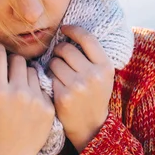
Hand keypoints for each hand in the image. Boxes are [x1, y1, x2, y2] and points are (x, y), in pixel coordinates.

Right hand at [0, 43, 54, 154]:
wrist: (11, 154)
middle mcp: (16, 92)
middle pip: (18, 60)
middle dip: (13, 62)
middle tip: (10, 69)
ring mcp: (34, 99)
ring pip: (32, 71)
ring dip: (26, 75)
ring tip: (20, 85)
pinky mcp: (48, 106)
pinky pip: (43, 87)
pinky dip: (36, 90)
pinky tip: (30, 101)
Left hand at [49, 25, 114, 152]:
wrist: (91, 126)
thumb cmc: (95, 96)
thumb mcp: (103, 75)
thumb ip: (92, 56)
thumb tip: (70, 31)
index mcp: (105, 66)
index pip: (87, 38)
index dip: (73, 30)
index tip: (64, 28)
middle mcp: (93, 75)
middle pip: (67, 49)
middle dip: (59, 50)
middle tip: (59, 56)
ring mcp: (78, 87)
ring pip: (55, 62)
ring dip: (53, 65)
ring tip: (59, 74)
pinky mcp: (63, 97)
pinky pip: (49, 77)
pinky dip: (49, 79)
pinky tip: (55, 85)